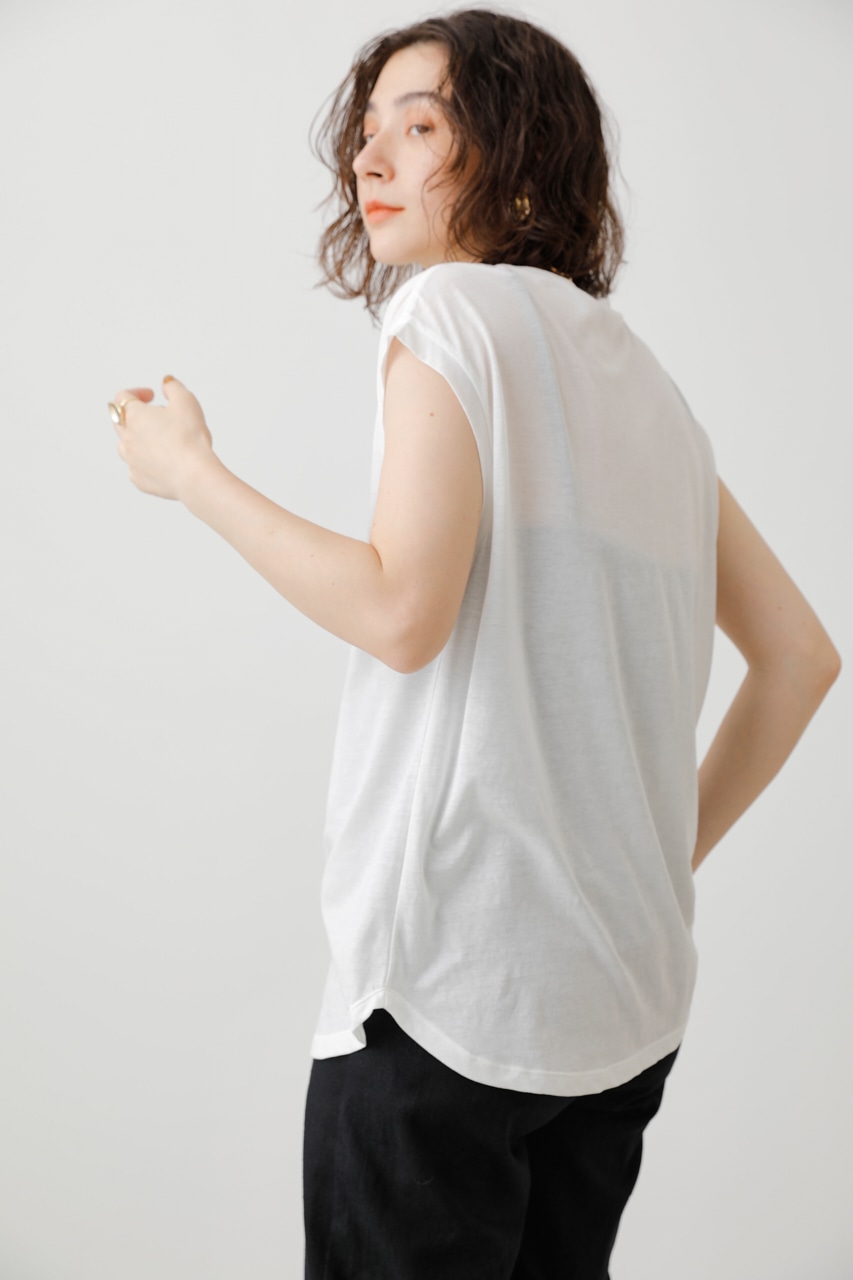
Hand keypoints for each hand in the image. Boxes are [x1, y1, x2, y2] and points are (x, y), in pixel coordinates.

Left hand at [110, 375, 213, 500]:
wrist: (194, 475)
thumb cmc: (190, 438)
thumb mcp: (186, 401)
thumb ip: (174, 387)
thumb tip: (166, 383)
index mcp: (134, 416)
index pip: (122, 397)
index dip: (137, 393)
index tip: (151, 396)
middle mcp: (127, 438)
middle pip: (120, 421)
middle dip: (136, 416)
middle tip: (158, 418)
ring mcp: (131, 461)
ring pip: (125, 446)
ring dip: (137, 439)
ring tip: (158, 440)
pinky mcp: (139, 479)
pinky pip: (136, 467)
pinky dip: (145, 462)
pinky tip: (161, 461)